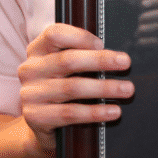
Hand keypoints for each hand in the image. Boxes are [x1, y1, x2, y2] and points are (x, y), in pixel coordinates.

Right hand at [18, 23, 132, 152]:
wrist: (42, 124)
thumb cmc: (62, 87)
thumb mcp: (64, 68)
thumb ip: (81, 55)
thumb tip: (116, 55)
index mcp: (37, 50)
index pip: (54, 34)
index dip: (80, 37)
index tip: (102, 43)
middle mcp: (30, 70)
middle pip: (67, 60)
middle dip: (100, 60)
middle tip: (125, 62)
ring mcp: (30, 94)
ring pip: (72, 88)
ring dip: (104, 88)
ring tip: (127, 89)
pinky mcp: (35, 117)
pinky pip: (70, 113)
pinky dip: (95, 112)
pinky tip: (113, 111)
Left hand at [135, 0, 157, 46]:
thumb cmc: (150, 47)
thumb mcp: (146, 31)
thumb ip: (142, 22)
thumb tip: (130, 11)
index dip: (154, 1)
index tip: (141, 4)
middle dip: (145, 17)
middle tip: (136, 24)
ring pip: (157, 27)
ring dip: (143, 30)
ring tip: (135, 35)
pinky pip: (156, 41)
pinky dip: (144, 41)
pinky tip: (137, 44)